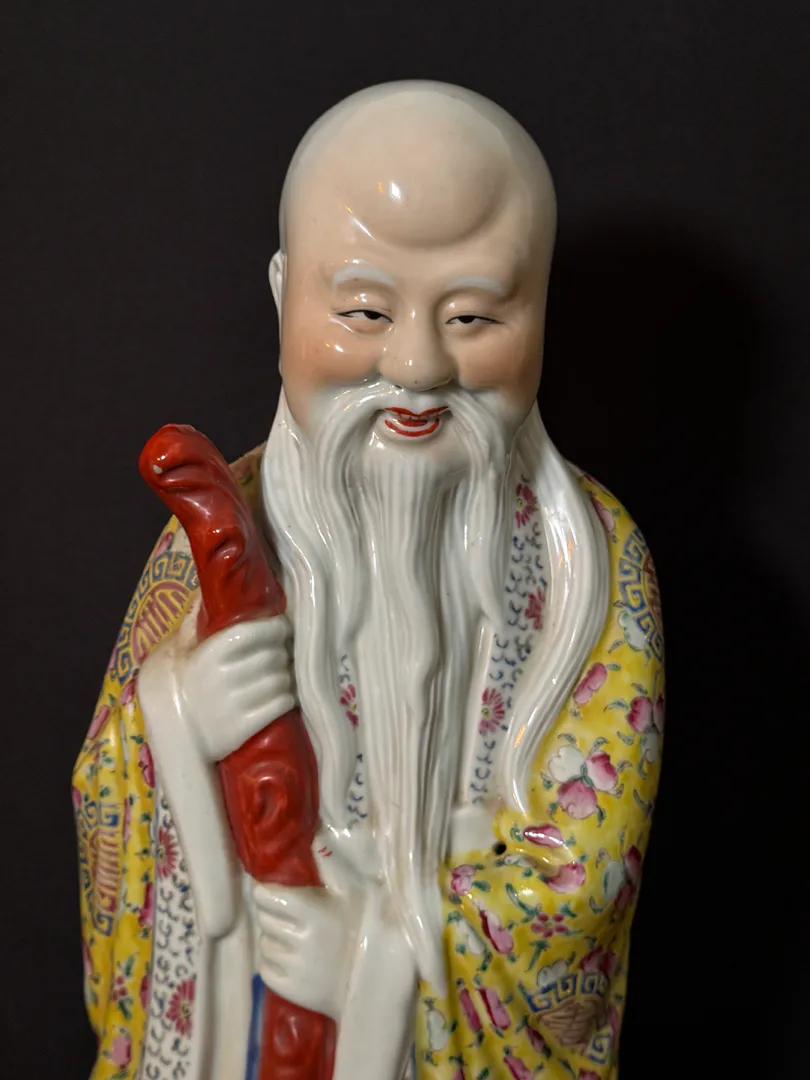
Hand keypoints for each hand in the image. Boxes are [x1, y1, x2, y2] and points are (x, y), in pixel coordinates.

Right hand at [177, 610, 295, 761]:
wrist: (174, 737)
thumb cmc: (181, 685)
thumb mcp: (180, 649)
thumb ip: (195, 619)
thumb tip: (208, 587)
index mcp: (210, 652)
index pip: (258, 630)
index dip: (277, 627)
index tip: (282, 628)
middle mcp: (224, 675)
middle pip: (275, 654)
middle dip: (282, 652)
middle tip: (281, 653)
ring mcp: (236, 702)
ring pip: (282, 678)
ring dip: (286, 675)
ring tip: (280, 675)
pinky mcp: (246, 726)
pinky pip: (282, 703)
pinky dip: (286, 697)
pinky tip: (279, 695)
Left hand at [253, 842, 362, 1020]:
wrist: (374, 984)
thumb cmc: (363, 930)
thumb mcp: (354, 893)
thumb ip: (331, 867)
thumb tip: (317, 836)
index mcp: (314, 912)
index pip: (267, 897)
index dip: (265, 892)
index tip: (270, 891)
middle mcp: (300, 939)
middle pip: (264, 918)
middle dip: (271, 914)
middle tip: (287, 914)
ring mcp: (294, 967)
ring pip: (264, 943)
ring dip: (273, 938)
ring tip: (293, 938)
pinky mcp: (289, 989)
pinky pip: (265, 969)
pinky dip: (273, 962)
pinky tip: (291, 958)